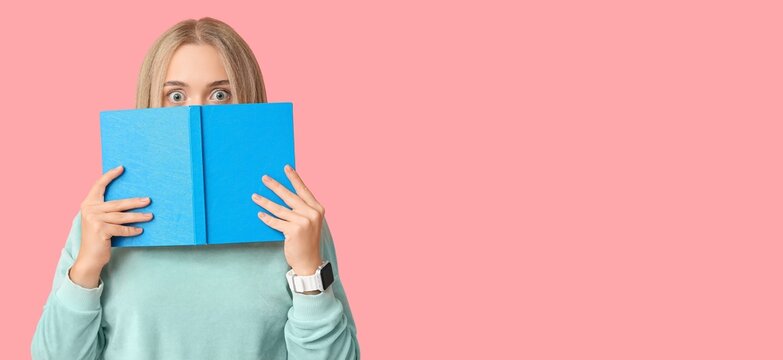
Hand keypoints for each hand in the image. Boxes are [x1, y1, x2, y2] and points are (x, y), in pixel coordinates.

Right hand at [72, 165, 153, 286]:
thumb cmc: (97, 238)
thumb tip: (130, 201)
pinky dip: (132, 230)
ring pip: (122, 216)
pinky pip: (122, 229)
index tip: (121, 168)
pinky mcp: (100, 230)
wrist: (88, 258)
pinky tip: (140, 230)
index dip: (109, 176)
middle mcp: (89, 210)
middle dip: (135, 202)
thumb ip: (106, 210)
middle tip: (149, 200)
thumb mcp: (98, 220)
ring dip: (138, 216)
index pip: (98, 185)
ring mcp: (94, 220)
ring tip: (150, 216)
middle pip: (118, 203)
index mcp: (88, 204)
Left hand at [251, 164, 324, 275]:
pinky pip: (276, 222)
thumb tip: (285, 195)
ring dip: (265, 201)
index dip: (294, 178)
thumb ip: (303, 209)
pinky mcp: (294, 231)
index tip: (286, 167)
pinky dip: (267, 218)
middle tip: (264, 178)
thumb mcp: (311, 222)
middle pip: (290, 196)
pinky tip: (260, 214)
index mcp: (317, 209)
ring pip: (279, 209)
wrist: (309, 261)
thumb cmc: (307, 241)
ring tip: (254, 196)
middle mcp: (312, 213)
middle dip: (275, 186)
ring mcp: (303, 222)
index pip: (303, 189)